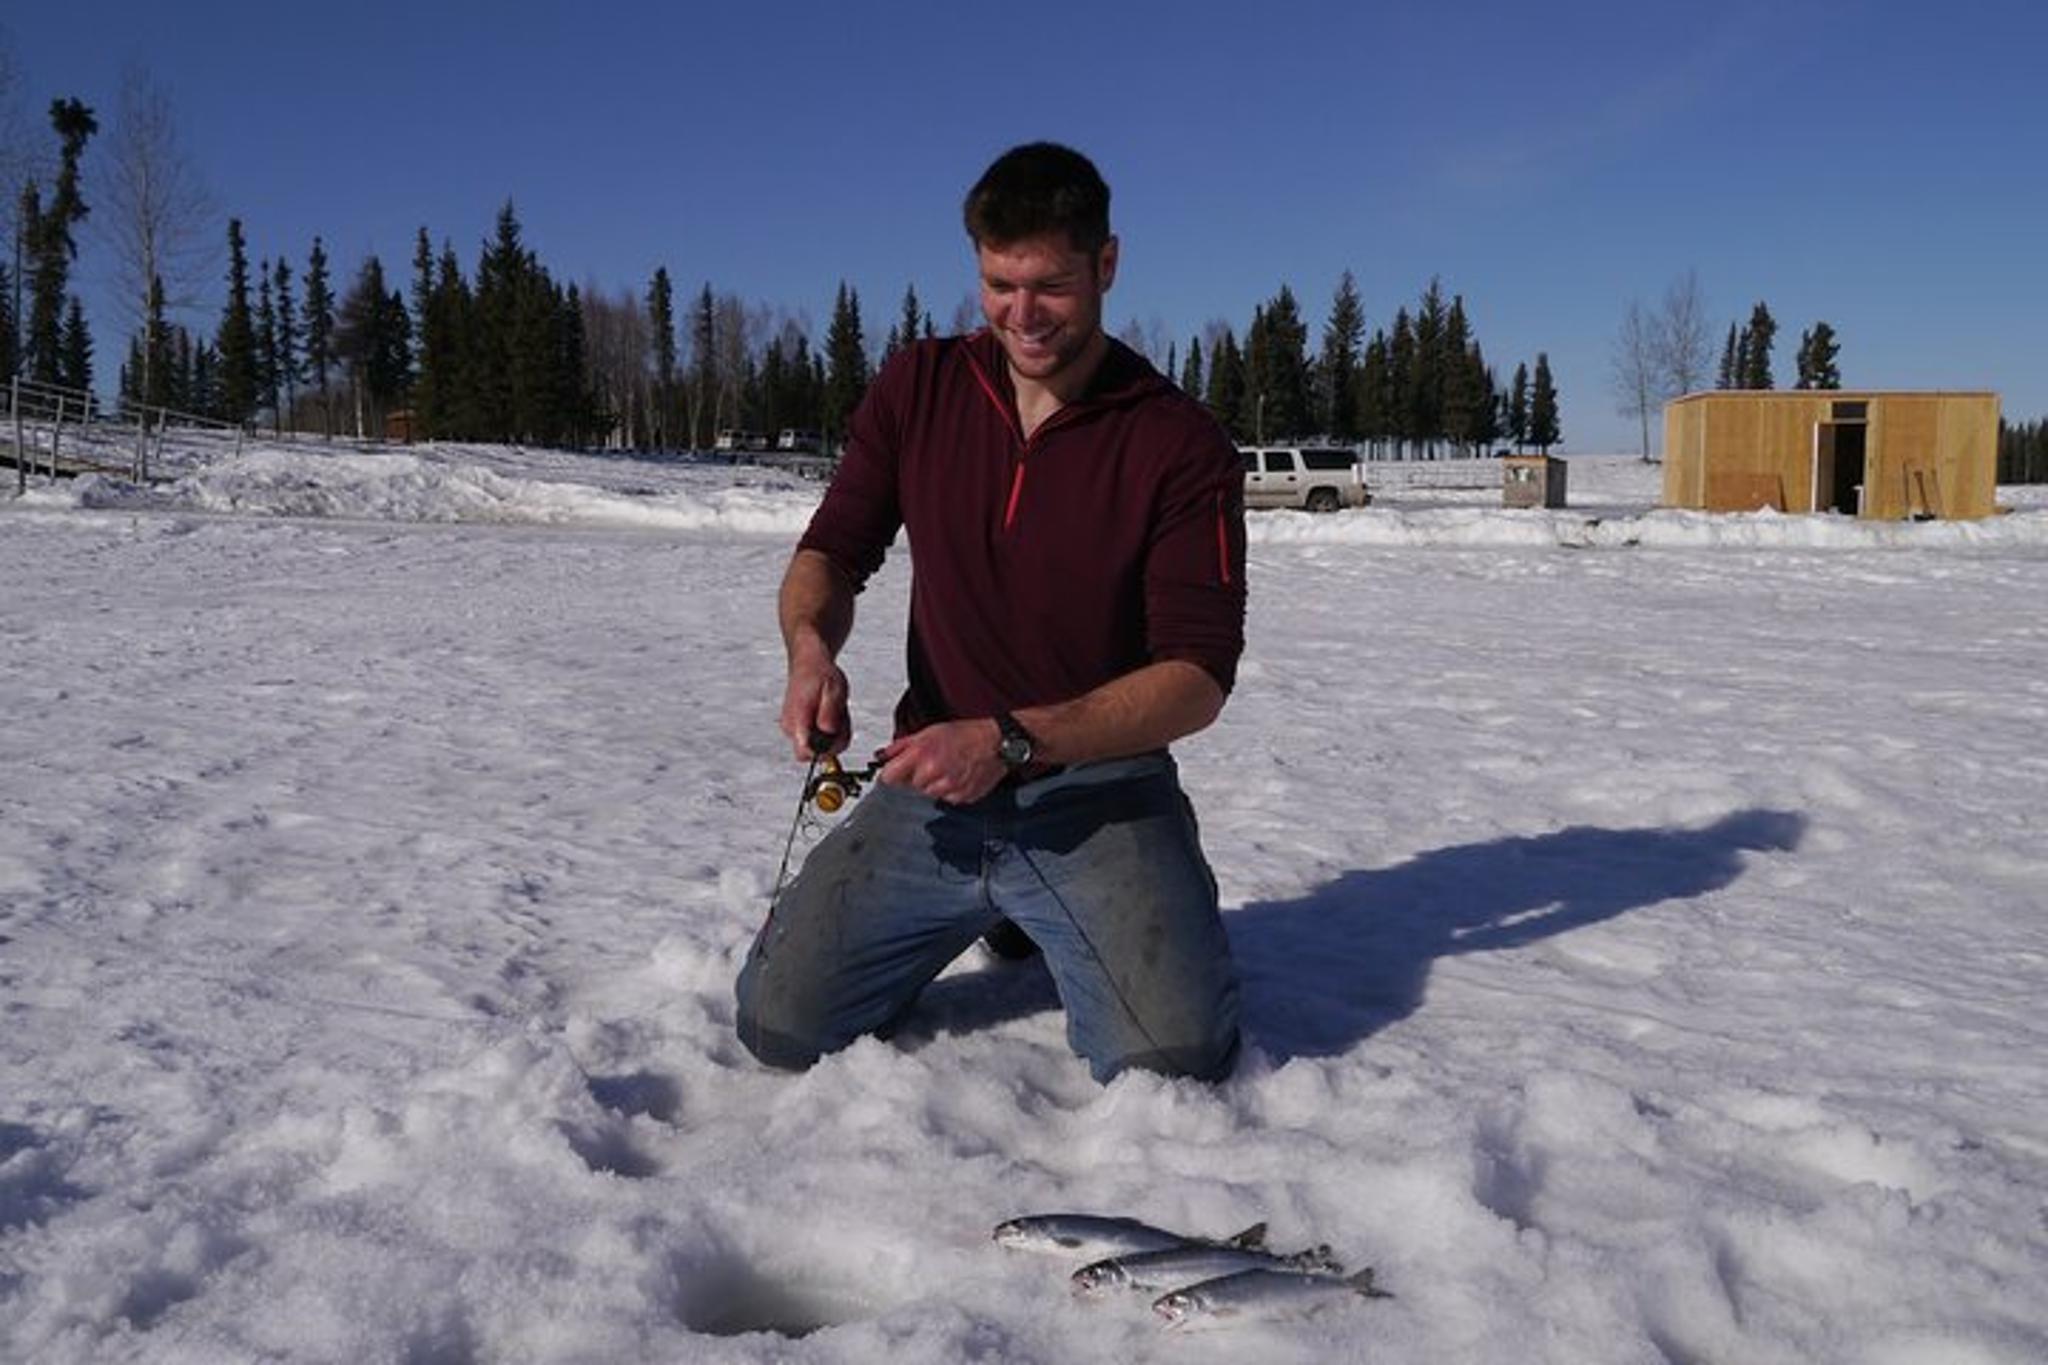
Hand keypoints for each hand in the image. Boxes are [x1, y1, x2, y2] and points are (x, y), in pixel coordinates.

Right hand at [780, 644, 849, 759]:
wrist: (809, 662)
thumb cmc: (820, 674)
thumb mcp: (833, 691)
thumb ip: (830, 715)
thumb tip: (828, 734)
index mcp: (796, 721)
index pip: (806, 753)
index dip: (825, 750)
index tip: (837, 734)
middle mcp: (790, 728)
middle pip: (813, 753)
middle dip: (832, 741)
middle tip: (840, 717)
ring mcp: (793, 728)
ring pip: (817, 745)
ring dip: (832, 733)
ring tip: (835, 710)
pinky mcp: (799, 726)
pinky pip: (817, 737)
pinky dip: (828, 729)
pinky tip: (830, 713)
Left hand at [875, 719, 1003, 803]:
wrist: (996, 743)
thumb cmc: (965, 734)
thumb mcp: (929, 732)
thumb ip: (903, 745)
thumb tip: (884, 755)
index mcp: (921, 754)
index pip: (889, 777)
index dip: (892, 773)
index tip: (896, 771)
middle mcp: (932, 773)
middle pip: (909, 786)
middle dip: (916, 777)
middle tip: (932, 762)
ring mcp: (947, 788)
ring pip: (928, 794)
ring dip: (933, 784)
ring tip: (947, 768)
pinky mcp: (960, 797)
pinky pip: (946, 799)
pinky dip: (949, 790)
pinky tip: (958, 775)